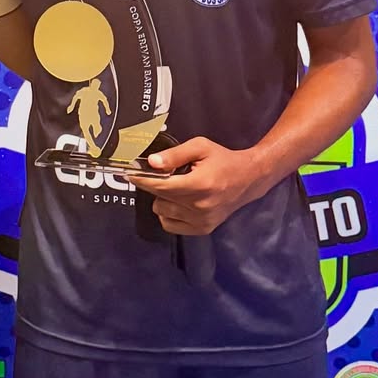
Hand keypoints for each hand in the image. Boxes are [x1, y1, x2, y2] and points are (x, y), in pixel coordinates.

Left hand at [129, 137, 262, 235]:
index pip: (160, 186)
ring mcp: (201, 220)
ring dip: (164, 200)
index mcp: (199, 184)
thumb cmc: (223, 160)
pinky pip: (170, 225)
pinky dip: (169, 214)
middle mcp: (199, 206)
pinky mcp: (202, 229)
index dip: (142, 180)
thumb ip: (175, 155)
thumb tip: (151, 162)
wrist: (249, 179)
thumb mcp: (200, 147)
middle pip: (159, 198)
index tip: (129, 174)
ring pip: (162, 212)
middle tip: (167, 176)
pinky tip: (180, 203)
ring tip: (178, 189)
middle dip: (157, 186)